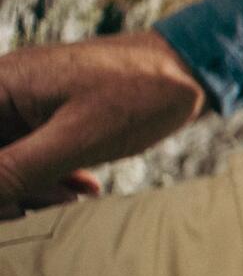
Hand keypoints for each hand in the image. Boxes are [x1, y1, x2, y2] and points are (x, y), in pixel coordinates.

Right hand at [0, 31, 206, 217]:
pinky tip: (84, 187)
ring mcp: (24, 105)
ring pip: (4, 162)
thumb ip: (18, 170)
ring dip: (31, 188)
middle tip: (46, 205)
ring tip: (73, 198)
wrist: (191, 70)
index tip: (11, 205)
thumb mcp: (78, 139)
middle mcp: (2, 92)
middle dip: (8, 189)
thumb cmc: (140, 93)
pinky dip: (50, 177)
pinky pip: (29, 156)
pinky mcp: (48, 119)